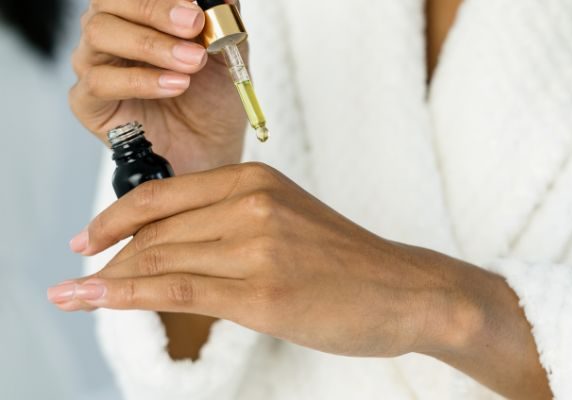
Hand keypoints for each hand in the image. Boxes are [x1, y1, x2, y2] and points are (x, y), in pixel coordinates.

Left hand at [49, 163, 466, 355]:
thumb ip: (235, 221)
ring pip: (159, 260)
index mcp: (257, 179)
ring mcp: (257, 248)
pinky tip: (89, 299)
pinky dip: (122, 295)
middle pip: (156, 230)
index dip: (115, 217)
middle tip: (80, 278)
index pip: (164, 195)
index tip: (86, 238)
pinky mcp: (262, 294)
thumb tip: (173, 244)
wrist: (406, 290)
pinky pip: (175, 289)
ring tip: (73, 295)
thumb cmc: (348, 263)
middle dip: (110, 257)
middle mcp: (253, 204)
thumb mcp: (289, 220)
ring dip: (107, 279)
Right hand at [70, 0, 245, 172]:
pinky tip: (175, 85)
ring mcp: (93, 65)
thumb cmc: (211, 97)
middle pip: (109, 3)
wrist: (211, 146)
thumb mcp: (226, 52)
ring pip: (100, 34)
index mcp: (135, 14)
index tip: (196, 7)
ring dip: (151, 45)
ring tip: (191, 62)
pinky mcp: (87, 102)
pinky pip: (100, 82)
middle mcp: (108, 32)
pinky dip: (141, 81)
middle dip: (155, 11)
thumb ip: (222, 19)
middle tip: (194, 25)